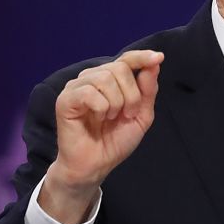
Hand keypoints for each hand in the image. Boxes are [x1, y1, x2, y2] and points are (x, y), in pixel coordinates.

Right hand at [39, 49, 162, 223]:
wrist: (96, 166)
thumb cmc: (115, 141)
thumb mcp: (141, 115)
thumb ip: (148, 90)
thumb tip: (154, 63)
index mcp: (110, 79)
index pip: (126, 58)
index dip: (142, 56)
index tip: (159, 57)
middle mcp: (92, 78)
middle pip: (120, 67)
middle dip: (132, 94)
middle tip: (128, 114)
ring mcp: (76, 87)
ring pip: (105, 78)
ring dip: (117, 102)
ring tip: (112, 118)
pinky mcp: (65, 100)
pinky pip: (89, 92)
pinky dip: (101, 108)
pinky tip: (98, 118)